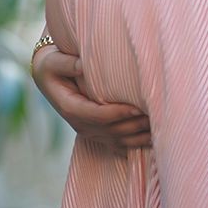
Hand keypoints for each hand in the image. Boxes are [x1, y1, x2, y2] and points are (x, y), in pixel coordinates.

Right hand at [31, 45, 150, 150]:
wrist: (48, 77)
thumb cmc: (53, 66)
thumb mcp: (53, 62)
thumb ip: (68, 63)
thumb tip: (83, 64)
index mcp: (71, 108)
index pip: (98, 116)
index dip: (117, 114)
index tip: (136, 108)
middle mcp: (81, 124)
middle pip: (112, 131)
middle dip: (134, 126)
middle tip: (156, 116)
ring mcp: (90, 132)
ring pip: (118, 141)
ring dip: (139, 137)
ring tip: (160, 129)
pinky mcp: (97, 133)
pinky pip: (118, 144)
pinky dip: (135, 145)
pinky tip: (153, 142)